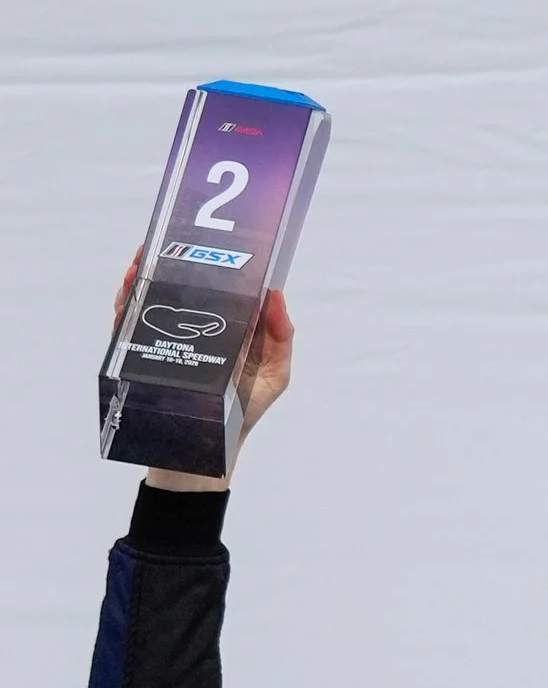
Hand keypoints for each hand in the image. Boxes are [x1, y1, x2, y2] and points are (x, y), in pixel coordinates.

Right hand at [113, 245, 293, 489]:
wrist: (207, 454)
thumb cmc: (244, 413)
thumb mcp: (275, 375)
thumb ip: (281, 337)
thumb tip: (276, 294)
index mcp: (224, 323)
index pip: (214, 280)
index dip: (207, 253)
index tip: (204, 233)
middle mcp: (193, 325)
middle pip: (176, 282)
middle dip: (167, 259)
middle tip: (164, 240)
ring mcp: (167, 339)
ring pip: (149, 298)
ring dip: (142, 277)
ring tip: (142, 263)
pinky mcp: (145, 355)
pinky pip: (130, 324)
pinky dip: (127, 306)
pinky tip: (130, 294)